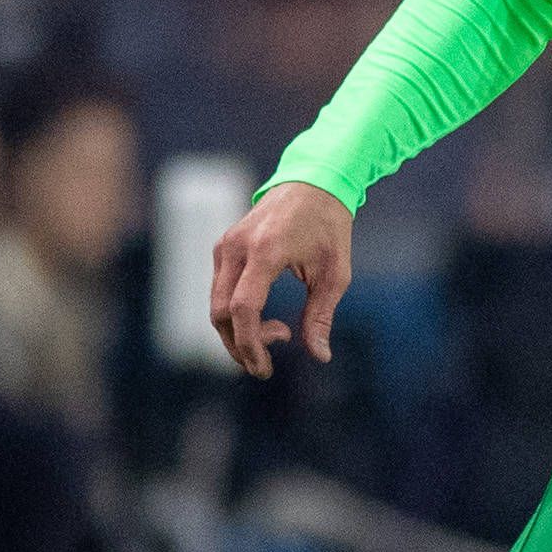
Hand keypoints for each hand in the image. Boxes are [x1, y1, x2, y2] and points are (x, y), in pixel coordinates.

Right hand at [209, 182, 355, 380]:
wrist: (312, 182)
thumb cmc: (329, 227)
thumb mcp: (335, 273)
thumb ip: (321, 315)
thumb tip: (319, 356)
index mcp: (265, 251)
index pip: (243, 308)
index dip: (250, 345)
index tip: (265, 368)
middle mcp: (237, 247)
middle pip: (221, 313)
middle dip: (239, 346)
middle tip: (265, 364)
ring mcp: (226, 246)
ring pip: (215, 304)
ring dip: (236, 333)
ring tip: (274, 338)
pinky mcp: (223, 247)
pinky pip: (219, 290)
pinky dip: (234, 313)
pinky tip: (263, 320)